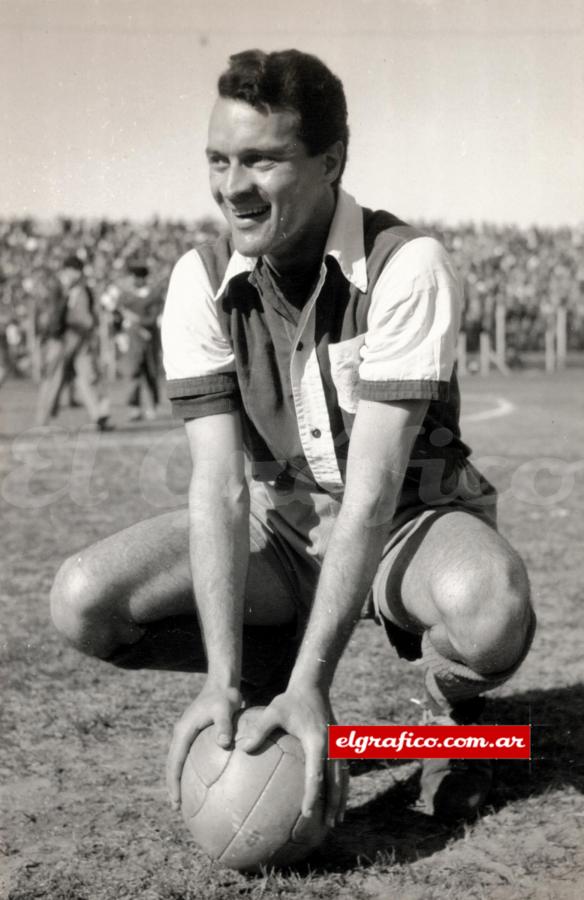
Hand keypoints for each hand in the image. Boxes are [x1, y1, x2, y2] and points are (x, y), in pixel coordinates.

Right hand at [166, 679, 241, 810]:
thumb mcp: (226, 708)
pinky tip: (203, 782)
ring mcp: (187, 733)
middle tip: (177, 807)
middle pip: (173, 764)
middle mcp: (181, 733)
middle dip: (173, 786)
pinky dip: (191, 770)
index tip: (176, 801)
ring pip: (179, 761)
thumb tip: (224, 744)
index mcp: (184, 731)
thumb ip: (224, 725)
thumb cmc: (225, 695)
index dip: (173, 783)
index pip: (175, 762)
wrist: (222, 682)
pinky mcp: (195, 734)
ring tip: (186, 799)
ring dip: (180, 779)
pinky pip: (190, 756)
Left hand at [237, 686, 348, 828]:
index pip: (316, 774)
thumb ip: (259, 730)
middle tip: (328, 825)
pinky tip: (336, 796)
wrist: (313, 684)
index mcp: (316, 742)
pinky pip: (342, 769)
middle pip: (336, 781)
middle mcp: (331, 745)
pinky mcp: (338, 743)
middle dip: (333, 804)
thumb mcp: (273, 711)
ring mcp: (337, 744)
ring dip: (341, 798)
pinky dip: (341, 785)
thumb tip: (241, 748)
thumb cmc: (290, 699)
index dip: (313, 795)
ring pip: (343, 777)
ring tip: (337, 818)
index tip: (307, 813)